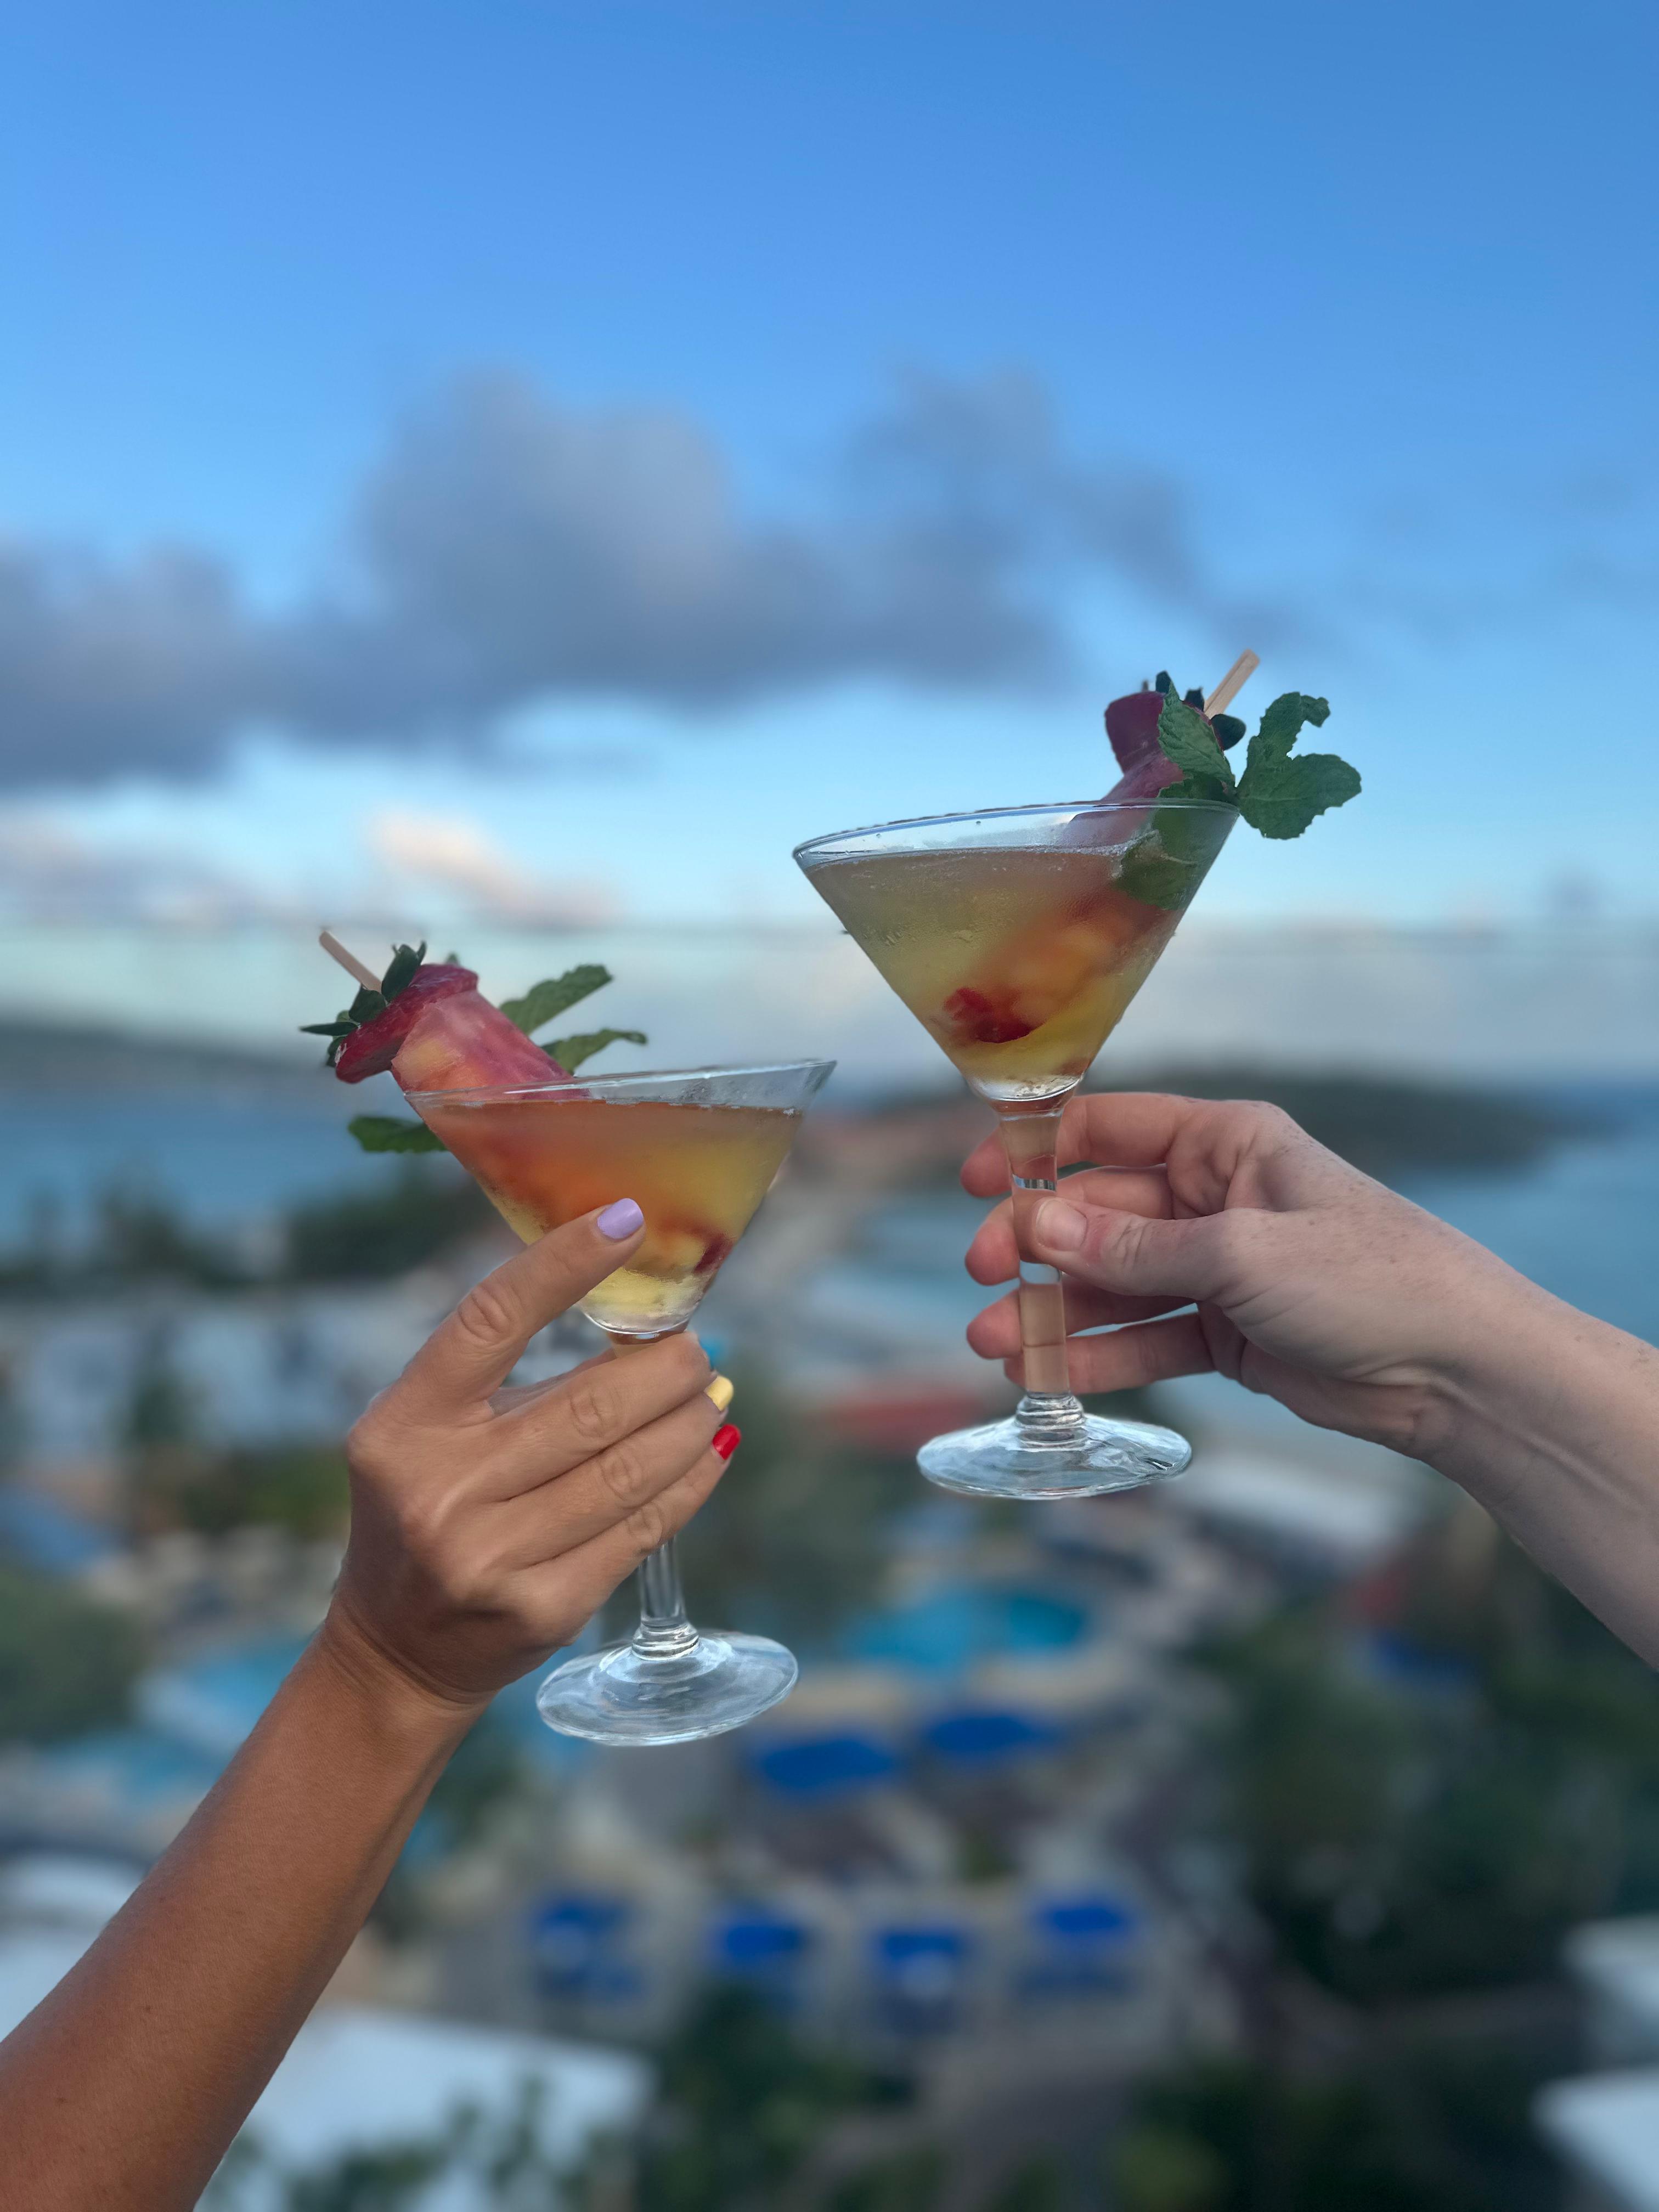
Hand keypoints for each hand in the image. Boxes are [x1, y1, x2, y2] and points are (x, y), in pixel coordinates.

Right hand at [321, 1205, 733, 1712]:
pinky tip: (711, 1454)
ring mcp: (493, 1558)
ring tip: (714, 1394)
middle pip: (587, 1406)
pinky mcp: (546, 1608)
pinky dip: (690, 1484)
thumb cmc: (424, 1512)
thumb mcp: (424, 1438)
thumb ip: (502, 1381)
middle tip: (699, 1348)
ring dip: (689, 1423)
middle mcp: (441, 1492)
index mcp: (403, 1428)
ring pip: (628, 1470)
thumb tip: (634, 1323)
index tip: (626, 1220)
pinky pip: (643, 1531)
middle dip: (664, 1367)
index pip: (490, 1322)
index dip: (562, 1265)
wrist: (395, 1651)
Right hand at [963, 1092, 1543, 1460]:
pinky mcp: (1229, 1333)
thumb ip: (1134, 1247)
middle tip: (982, 1279)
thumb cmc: (1371, 1279)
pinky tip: (1049, 1374)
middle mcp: (1215, 1197)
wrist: (1461, 1370)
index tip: (976, 1184)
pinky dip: (1101, 1355)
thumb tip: (1037, 1225)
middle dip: (1037, 1247)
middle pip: (1099, 1214)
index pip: (1110, 1130)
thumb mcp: (1241, 1253)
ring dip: (1055, 1312)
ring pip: (1114, 1283)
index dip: (1037, 1152)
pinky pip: (1147, 1336)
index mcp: (1227, 1143)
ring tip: (994, 1345)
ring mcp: (1220, 1268)